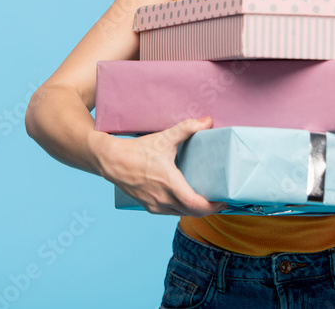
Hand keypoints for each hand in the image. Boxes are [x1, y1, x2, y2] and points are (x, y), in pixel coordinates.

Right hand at [99, 116, 227, 217]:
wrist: (111, 161)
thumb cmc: (138, 150)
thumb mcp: (164, 138)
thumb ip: (187, 128)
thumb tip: (208, 121)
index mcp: (169, 183)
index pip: (195, 204)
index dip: (212, 206)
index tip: (223, 201)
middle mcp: (162, 198)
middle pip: (192, 212)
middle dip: (208, 209)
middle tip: (220, 200)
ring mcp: (154, 205)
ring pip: (181, 213)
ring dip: (195, 210)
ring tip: (206, 200)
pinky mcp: (148, 206)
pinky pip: (170, 212)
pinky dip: (181, 209)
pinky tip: (187, 201)